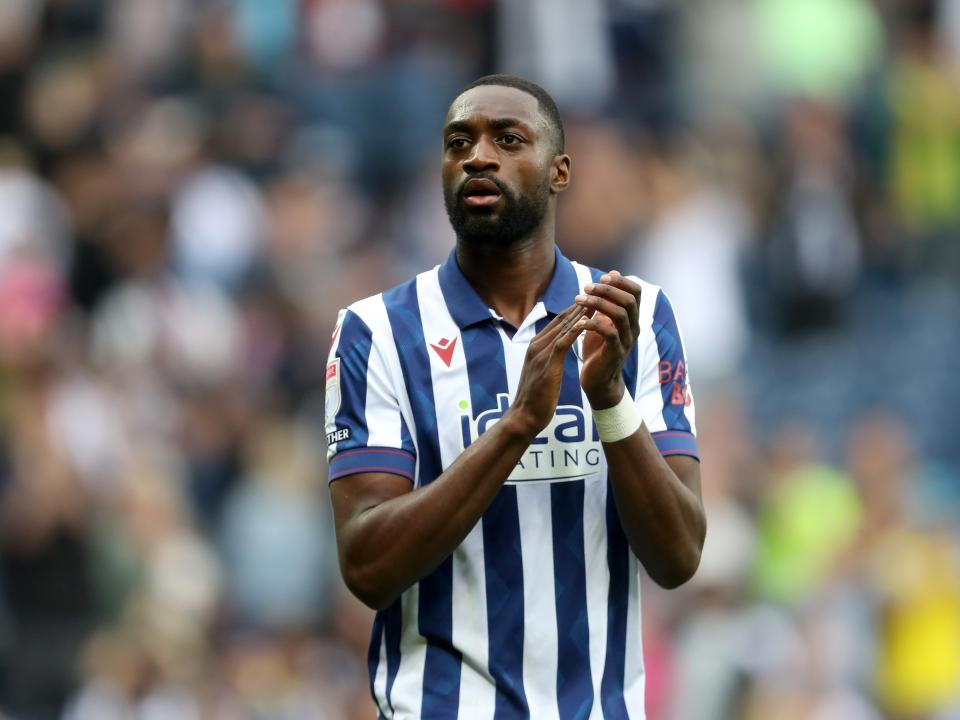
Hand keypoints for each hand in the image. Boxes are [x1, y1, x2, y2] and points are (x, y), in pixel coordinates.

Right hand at [506, 303, 587, 436]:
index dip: (575, 309)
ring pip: (563, 327)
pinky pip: (562, 343)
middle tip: (597, 293)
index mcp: (536, 346)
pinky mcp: (547, 364)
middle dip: (580, 306)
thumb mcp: (541, 372)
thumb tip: (557, 351)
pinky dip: (574, 331)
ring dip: (580, 313)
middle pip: (561, 320)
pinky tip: (586, 322)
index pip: (558, 322)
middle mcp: (537, 345)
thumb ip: (547, 358)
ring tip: (596, 301)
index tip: (591, 299)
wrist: (524, 417)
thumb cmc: (535, 398)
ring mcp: (540, 353)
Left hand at [575, 271, 640, 408]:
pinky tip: (579, 322)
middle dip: (608, 290)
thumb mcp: (603, 321)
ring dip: (598, 303)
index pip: (636, 291)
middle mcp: (633, 328)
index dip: (621, 281)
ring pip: (620, 314)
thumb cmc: (598, 349)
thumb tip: (611, 274)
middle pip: (629, 300)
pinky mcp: (615, 353)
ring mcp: (626, 341)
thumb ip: (608, 301)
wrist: (598, 381)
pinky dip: (593, 324)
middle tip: (586, 288)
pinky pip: (609, 333)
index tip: (602, 278)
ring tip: (579, 299)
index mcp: (632, 318)